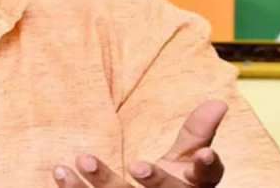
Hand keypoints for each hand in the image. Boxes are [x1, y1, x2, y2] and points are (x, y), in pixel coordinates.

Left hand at [53, 100, 227, 186]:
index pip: (205, 178)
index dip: (207, 167)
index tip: (205, 153)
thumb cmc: (174, 184)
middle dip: (154, 181)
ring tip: (82, 158)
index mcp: (192, 186)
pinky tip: (60, 172)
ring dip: (99, 183)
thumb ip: (197, 133)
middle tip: (135, 165)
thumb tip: (218, 101)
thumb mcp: (186, 161)